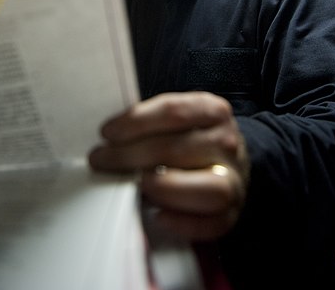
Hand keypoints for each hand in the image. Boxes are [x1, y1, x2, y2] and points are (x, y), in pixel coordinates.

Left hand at [89, 91, 249, 240]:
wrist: (229, 163)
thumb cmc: (192, 139)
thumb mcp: (179, 119)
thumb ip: (151, 122)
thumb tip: (110, 135)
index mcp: (213, 111)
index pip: (173, 111)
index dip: (136, 121)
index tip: (107, 132)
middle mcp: (227, 142)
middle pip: (176, 148)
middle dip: (130, 155)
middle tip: (101, 160)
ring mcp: (233, 179)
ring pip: (204, 188)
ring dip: (162, 188)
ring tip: (135, 185)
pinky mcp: (232, 213)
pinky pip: (210, 223)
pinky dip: (182, 222)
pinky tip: (158, 215)